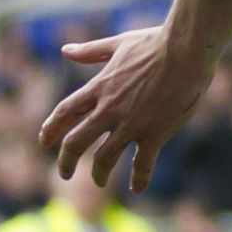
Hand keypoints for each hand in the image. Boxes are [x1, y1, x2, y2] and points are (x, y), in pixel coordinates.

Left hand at [41, 23, 218, 192]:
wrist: (187, 49)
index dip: (51, 128)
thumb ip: (90, 51)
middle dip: (66, 161)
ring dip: (99, 174)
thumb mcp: (118, 44)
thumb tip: (65, 50)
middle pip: (75, 142)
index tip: (44, 141)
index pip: (65, 112)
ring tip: (99, 181)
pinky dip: (138, 179)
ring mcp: (130, 124)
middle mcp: (109, 109)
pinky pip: (142, 165)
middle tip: (65, 173)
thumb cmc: (156, 42)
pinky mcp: (154, 134)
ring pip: (104, 159)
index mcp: (99, 87)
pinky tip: (138, 189)